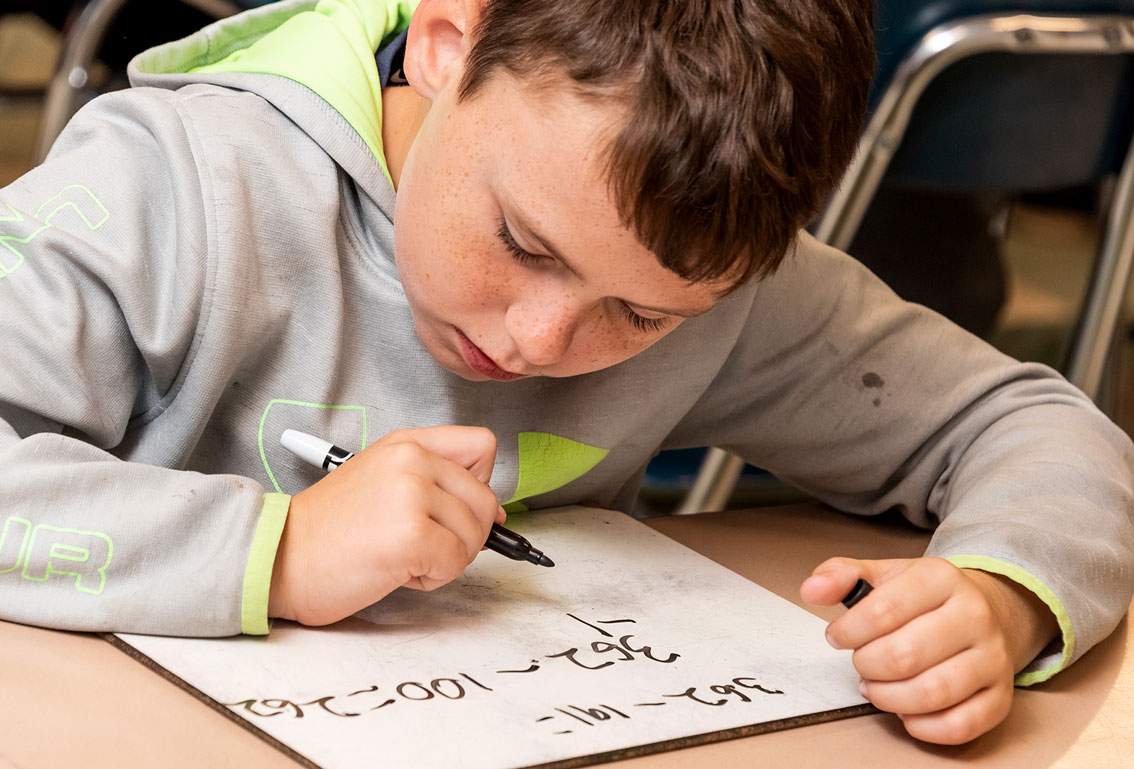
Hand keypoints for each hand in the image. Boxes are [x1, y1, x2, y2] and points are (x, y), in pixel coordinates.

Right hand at [268, 426, 506, 625]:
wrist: (277, 557)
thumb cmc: (327, 531)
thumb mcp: (381, 482)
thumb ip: (433, 482)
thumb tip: (492, 511)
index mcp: (406, 443)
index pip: (482, 446)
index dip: (480, 484)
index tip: (457, 509)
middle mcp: (412, 460)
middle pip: (485, 499)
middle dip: (464, 535)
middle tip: (421, 546)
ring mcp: (412, 494)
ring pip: (475, 533)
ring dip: (446, 558)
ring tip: (401, 556)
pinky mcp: (411, 535)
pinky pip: (456, 562)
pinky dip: (434, 578)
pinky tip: (397, 570)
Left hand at [801, 556, 1056, 743]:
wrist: (990, 610)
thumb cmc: (925, 597)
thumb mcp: (884, 575)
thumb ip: (841, 576)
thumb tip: (811, 589)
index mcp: (941, 578)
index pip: (883, 609)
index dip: (848, 631)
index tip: (836, 637)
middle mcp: (974, 616)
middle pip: (905, 655)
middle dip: (867, 665)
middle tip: (860, 663)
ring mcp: (993, 659)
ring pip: (932, 693)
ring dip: (889, 698)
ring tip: (876, 687)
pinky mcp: (1000, 697)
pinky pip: (960, 725)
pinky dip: (922, 726)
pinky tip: (906, 711)